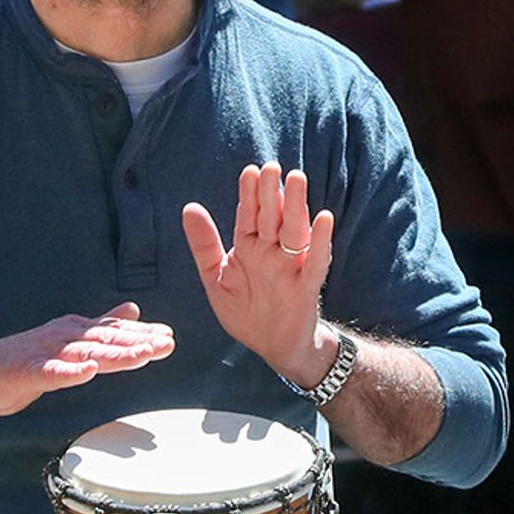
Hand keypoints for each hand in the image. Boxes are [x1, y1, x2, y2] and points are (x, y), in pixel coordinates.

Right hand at [0, 305, 174, 417]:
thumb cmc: (19, 359)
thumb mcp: (66, 340)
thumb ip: (99, 327)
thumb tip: (133, 311)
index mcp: (74, 332)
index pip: (114, 333)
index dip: (142, 335)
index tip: (169, 336)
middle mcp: (63, 337)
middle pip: (107, 340)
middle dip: (139, 342)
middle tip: (168, 344)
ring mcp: (46, 353)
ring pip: (87, 353)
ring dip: (116, 354)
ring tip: (142, 355)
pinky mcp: (28, 372)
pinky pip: (52, 372)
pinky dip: (71, 372)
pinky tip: (87, 372)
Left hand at [180, 162, 335, 384]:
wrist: (273, 347)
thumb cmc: (246, 311)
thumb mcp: (216, 278)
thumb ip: (204, 245)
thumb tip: (189, 207)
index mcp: (249, 248)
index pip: (249, 215)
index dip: (250, 194)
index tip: (250, 171)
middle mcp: (272, 252)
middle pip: (272, 217)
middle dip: (272, 193)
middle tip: (272, 166)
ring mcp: (290, 268)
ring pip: (295, 231)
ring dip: (296, 206)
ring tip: (296, 180)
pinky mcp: (306, 287)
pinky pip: (315, 262)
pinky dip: (320, 241)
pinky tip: (323, 219)